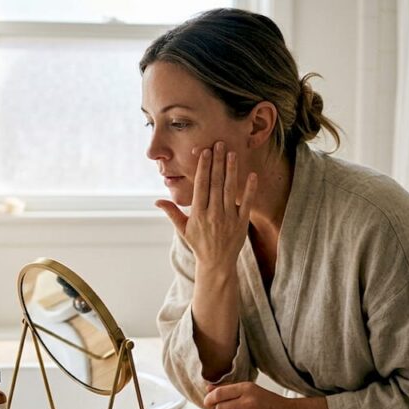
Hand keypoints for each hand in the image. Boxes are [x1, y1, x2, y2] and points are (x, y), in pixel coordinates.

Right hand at [156, 141, 257, 273]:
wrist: (217, 263)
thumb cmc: (198, 244)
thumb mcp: (183, 229)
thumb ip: (172, 212)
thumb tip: (157, 201)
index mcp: (198, 213)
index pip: (201, 185)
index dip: (203, 167)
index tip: (205, 152)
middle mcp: (213, 214)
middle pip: (215, 183)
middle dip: (217, 162)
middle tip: (219, 144)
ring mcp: (228, 218)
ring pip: (230, 189)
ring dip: (231, 170)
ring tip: (231, 153)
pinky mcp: (241, 223)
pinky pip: (246, 203)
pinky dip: (249, 189)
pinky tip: (251, 175)